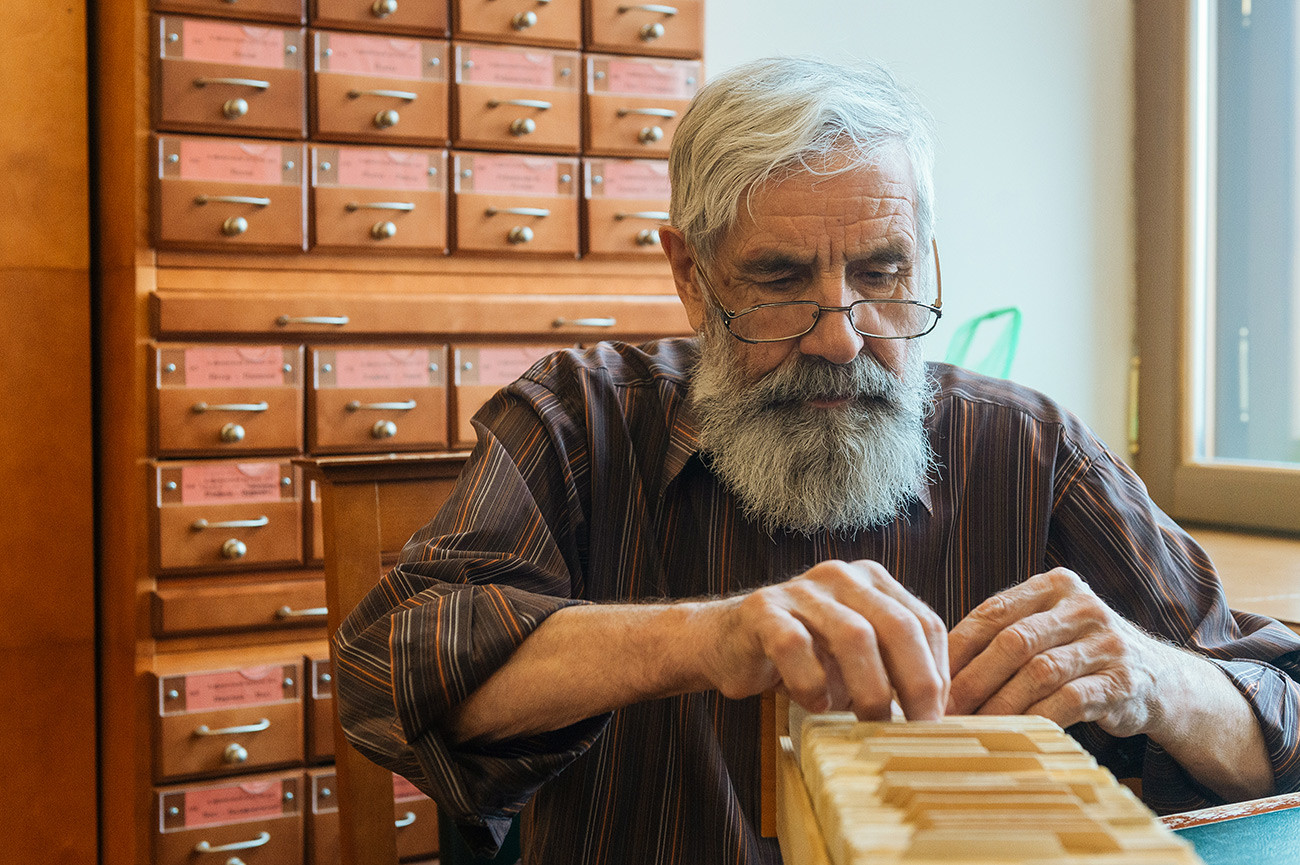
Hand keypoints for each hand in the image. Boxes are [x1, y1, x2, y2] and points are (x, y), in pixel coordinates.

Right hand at [695, 559, 947, 720]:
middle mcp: (842, 576)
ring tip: (870, 723)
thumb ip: (892, 670)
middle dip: (915, 683)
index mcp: (873, 582)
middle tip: (919, 728)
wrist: (727, 643)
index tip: (938, 719)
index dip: (938, 674)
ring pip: (853, 634)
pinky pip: (795, 646)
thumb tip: (937, 718)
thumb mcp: (856, 659)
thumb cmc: (802, 657)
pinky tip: (816, 704)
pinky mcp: (763, 610)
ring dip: (870, 688)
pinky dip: (812, 683)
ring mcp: (801, 589)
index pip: (925, 623)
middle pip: (897, 625)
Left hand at [947, 568, 1176, 737]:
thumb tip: (931, 667)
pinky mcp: (1123, 681)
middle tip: (942, 710)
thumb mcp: (1045, 631)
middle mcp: (1082, 606)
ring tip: (971, 727)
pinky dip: (1035, 719)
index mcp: (1053, 586)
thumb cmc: (1080, 656)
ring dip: (999, 705)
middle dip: (972, 680)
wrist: (1160, 679)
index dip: (956, 648)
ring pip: (1038, 672)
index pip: (992, 613)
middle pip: (1012, 642)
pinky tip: (1013, 735)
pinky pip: (1069, 701)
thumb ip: (1000, 637)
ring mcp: (1106, 642)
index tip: (926, 677)